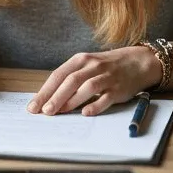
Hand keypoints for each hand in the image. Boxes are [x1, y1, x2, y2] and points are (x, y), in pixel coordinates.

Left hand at [29, 47, 159, 116]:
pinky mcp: (118, 89)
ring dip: (71, 100)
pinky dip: (96, 105)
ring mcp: (107, 77)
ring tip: (59, 112)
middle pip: (70, 81)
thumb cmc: (106, 67)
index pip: (58, 75)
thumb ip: (70, 79)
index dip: (45, 91)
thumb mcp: (87, 66)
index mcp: (81, 60)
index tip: (33, 105)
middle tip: (43, 111)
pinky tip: (85, 113)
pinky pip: (106, 97)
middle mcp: (93, 66)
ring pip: (87, 87)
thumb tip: (48, 98)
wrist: (138, 62)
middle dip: (55, 96)